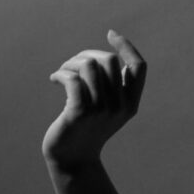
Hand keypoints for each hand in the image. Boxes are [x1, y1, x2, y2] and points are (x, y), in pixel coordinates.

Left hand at [43, 28, 145, 167]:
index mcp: (131, 104)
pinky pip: (72, 79)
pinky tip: (54, 79)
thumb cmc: (87, 129)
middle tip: (71, 66)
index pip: (138, 67)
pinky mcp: (79, 113)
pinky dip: (61, 74)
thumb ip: (114, 86)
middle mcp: (119, 107)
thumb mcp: (108, 108)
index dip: (126, 47)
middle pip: (109, 60)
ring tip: (62, 72)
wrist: (72, 159)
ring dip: (71, 63)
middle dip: (87, 55)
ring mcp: (100, 111)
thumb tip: (112, 55)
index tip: (110, 34)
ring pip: (89, 66)